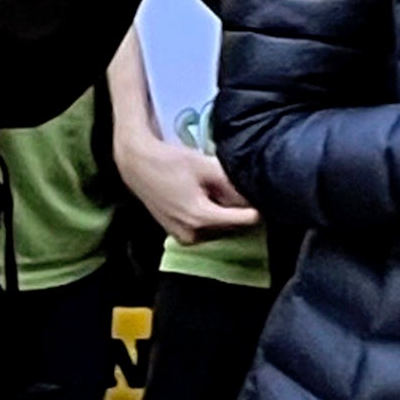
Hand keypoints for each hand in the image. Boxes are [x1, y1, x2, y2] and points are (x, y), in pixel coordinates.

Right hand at [114, 119, 256, 241]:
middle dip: (240, 210)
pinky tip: (206, 198)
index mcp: (201, 218)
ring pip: (219, 229)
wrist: (136, 164)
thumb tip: (254, 194)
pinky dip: (210, 217)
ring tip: (220, 191)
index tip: (263, 196)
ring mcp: (184, 237)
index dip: (257, 208)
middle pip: (232, 226)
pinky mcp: (177, 235)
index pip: (245, 221)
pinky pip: (205, 229)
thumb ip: (231, 182)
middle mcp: (193, 234)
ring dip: (225, 214)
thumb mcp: (205, 166)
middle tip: (241, 190)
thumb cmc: (170, 161)